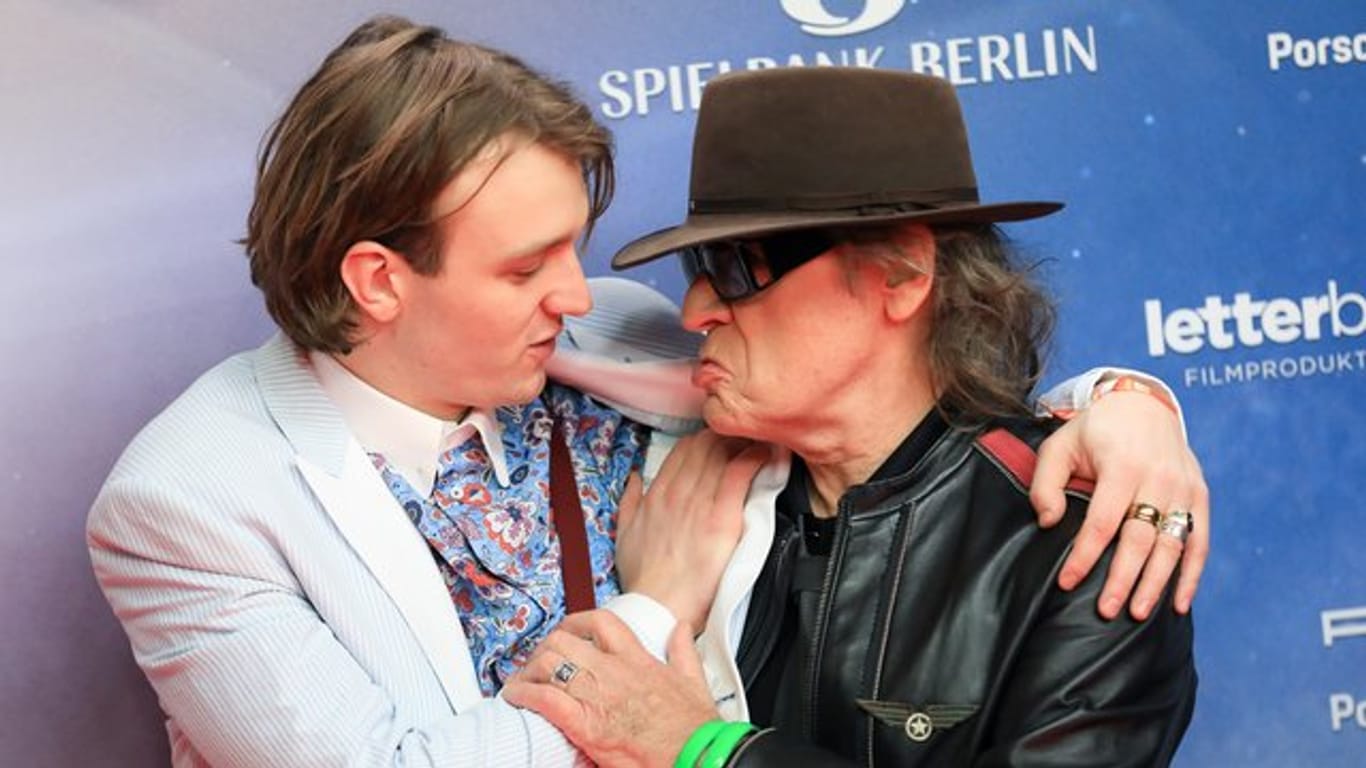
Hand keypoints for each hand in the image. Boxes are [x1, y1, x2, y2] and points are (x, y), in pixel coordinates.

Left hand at [504, 610, 717, 767]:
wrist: (694, 755)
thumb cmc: (694, 728)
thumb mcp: (694, 681)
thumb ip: (684, 651)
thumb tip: (681, 629)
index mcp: (638, 659)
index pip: (600, 623)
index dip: (575, 622)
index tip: (566, 631)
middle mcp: (613, 671)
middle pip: (563, 640)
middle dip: (544, 647)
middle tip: (538, 660)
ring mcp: (597, 696)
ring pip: (548, 664)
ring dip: (528, 670)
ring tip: (522, 680)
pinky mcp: (586, 724)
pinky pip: (545, 699)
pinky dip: (524, 695)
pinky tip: (515, 697)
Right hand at [615, 430, 768, 633]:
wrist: (658, 605)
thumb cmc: (644, 578)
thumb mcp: (624, 534)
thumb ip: (629, 502)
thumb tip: (635, 480)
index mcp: (657, 494)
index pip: (684, 449)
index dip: (706, 440)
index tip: (721, 443)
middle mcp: (677, 491)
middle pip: (706, 445)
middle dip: (728, 437)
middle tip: (747, 440)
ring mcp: (699, 502)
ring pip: (722, 452)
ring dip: (744, 443)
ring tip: (761, 442)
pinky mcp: (721, 517)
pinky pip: (739, 473)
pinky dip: (755, 458)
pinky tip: (767, 454)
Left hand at [1031, 391, 1209, 620]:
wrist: (1143, 405)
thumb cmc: (1094, 431)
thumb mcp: (1059, 446)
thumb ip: (1045, 484)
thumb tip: (1049, 522)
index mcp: (1122, 466)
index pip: (1102, 522)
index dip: (1085, 555)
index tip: (1068, 582)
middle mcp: (1159, 479)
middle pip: (1140, 539)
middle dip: (1123, 579)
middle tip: (1106, 611)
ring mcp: (1184, 489)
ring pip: (1172, 545)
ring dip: (1156, 584)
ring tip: (1138, 614)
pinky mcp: (1199, 497)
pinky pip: (1199, 542)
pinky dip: (1192, 575)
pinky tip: (1179, 604)